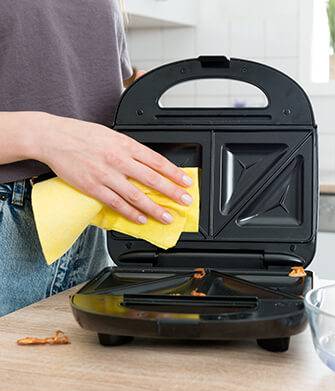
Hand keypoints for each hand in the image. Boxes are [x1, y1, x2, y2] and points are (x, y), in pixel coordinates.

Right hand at [33, 113, 192, 224]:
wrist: (54, 137)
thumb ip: (131, 150)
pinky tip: (141, 219)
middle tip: (185, 201)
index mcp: (126, 145)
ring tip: (167, 216)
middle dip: (172, 192)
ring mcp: (106, 175)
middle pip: (152, 179)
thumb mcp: (113, 135)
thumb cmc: (83, 135)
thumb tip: (150, 163)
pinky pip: (116, 203)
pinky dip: (131, 213)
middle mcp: (119, 160)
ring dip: (154, 208)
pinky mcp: (93, 187)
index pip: (157, 161)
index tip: (186, 182)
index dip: (175, 173)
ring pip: (137, 195)